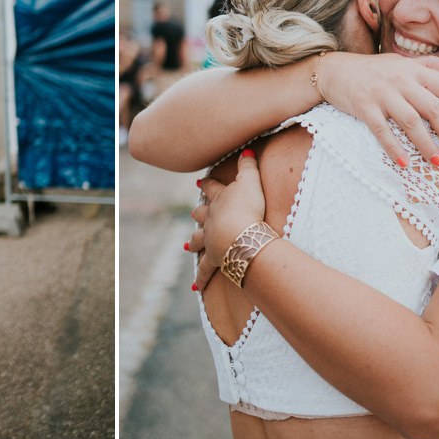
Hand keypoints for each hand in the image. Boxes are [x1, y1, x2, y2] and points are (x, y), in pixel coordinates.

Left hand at [194, 151, 266, 290]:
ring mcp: (210, 239)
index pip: (211, 190)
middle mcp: (211, 219)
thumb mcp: (251, 182)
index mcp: (220, 200)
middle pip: (201, 214)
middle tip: (193, 212)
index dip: (207, 186)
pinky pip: (205, 270)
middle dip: (198, 213)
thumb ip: (249, 166)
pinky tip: (194, 287)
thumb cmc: (247, 207)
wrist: (240, 235)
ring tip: (187, 246)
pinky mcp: (214, 259)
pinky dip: (200, 278)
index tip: (201, 183)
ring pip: (198, 240)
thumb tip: (247, 150)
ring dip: (193, 242)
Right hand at [318, 52, 438, 166]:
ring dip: (426, 144)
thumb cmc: (372, 69)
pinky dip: (394, 148)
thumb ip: (431, 64)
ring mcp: (381, 94)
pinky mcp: (364, 107)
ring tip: (437, 162)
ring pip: (410, 122)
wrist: (334, 70)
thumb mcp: (402, 61)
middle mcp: (400, 80)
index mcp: (413, 70)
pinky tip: (404, 162)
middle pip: (432, 108)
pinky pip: (382, 131)